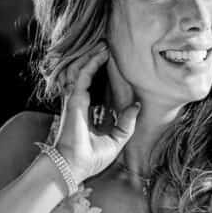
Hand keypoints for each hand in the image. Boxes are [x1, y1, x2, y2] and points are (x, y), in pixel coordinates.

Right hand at [55, 42, 140, 182]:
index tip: (112, 65)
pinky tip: (100, 54)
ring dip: (91, 57)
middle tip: (106, 47)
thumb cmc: (91, 158)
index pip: (93, 89)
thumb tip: (137, 105)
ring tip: (103, 46)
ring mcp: (75, 101)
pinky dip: (91, 63)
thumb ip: (126, 123)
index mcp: (86, 114)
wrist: (75, 166)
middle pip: (84, 76)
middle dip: (93, 61)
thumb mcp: (116, 140)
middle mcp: (79, 105)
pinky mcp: (74, 100)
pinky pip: (82, 76)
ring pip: (80, 71)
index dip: (100, 76)